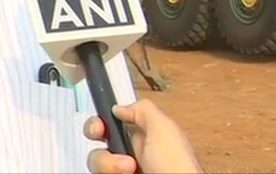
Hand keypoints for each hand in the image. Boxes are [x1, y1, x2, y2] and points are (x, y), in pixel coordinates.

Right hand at [84, 99, 201, 173]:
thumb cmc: (178, 168)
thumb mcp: (165, 129)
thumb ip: (144, 110)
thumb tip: (120, 107)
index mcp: (144, 137)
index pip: (112, 124)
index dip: (100, 123)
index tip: (99, 129)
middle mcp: (132, 155)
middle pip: (100, 146)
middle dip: (102, 149)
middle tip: (116, 156)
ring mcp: (124, 172)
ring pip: (97, 164)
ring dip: (108, 165)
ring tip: (129, 170)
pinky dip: (106, 173)